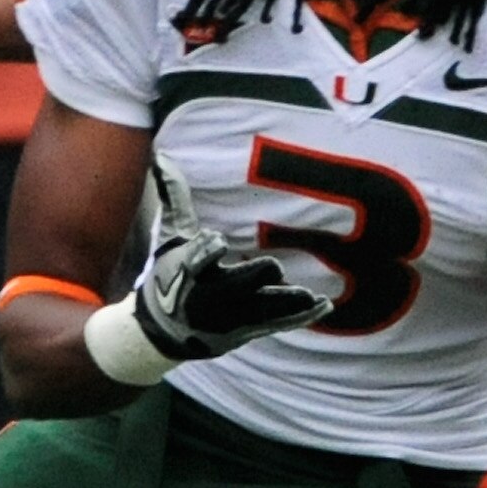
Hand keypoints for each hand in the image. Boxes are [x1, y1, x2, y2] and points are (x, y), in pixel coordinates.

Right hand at [126, 165, 333, 361]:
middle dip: (250, 278)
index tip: (217, 240)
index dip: (204, 251)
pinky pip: (277, 325)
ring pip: (260, 310)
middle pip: (231, 289)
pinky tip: (324, 305)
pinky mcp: (247, 331)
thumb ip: (175, 199)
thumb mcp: (171, 237)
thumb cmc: (171, 274)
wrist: (164, 331)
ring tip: (309, 294)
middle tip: (274, 266)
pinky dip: (300, 317)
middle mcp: (208, 298)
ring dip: (284, 302)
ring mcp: (230, 319)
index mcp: (186, 272)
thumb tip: (162, 157)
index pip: (195, 262)